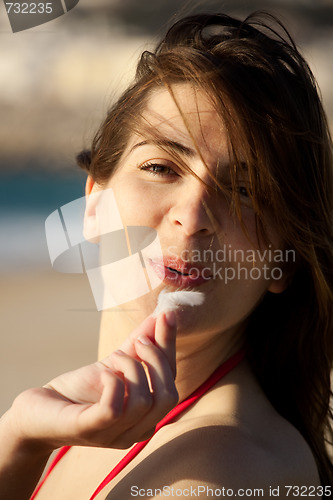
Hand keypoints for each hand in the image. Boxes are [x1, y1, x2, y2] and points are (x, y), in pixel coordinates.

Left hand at [8, 311, 177, 451]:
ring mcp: (113, 435)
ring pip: (143, 401)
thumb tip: (164, 315)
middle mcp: (135, 432)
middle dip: (156, 359)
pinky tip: (103, 373)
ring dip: (130, 367)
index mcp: (146, 418)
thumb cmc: (79, 390)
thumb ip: (140, 344)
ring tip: (112, 358)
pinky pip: (115, 408)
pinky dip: (113, 381)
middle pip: (168, 397)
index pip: (172, 384)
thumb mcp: (115, 363)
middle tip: (137, 341)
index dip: (169, 348)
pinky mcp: (89, 429)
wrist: (38, 410)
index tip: (165, 315)